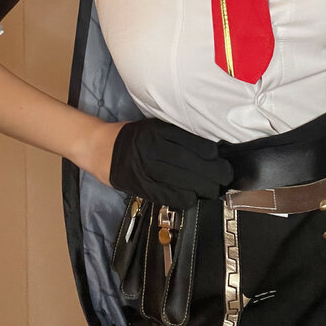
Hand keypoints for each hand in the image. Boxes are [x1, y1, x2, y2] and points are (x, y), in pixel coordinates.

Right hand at [108, 117, 233, 207]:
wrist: (100, 149)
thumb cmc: (131, 137)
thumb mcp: (152, 127)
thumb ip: (174, 135)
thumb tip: (206, 148)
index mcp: (156, 131)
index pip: (189, 142)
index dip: (209, 153)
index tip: (221, 158)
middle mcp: (151, 150)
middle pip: (188, 163)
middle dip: (212, 172)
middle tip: (225, 176)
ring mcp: (145, 170)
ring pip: (179, 181)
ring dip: (202, 188)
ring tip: (213, 190)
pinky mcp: (140, 187)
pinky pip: (166, 195)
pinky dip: (183, 198)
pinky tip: (193, 197)